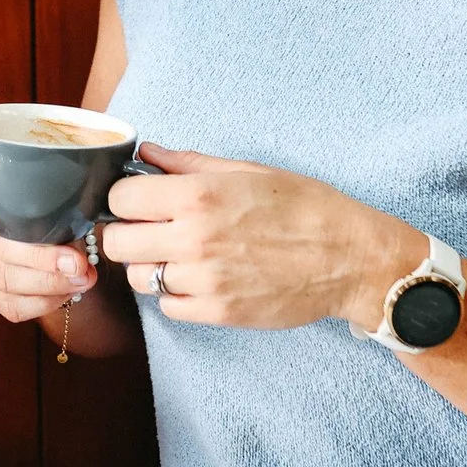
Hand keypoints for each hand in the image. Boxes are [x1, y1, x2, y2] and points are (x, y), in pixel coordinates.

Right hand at [0, 170, 97, 322]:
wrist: (71, 243)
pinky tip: (70, 291)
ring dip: (50, 282)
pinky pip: (12, 305)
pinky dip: (45, 301)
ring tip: (85, 277)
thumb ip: (65, 183)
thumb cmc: (63, 206)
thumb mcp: (65, 187)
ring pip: (4, 278)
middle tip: (78, 261)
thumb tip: (93, 190)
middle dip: (40, 258)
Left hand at [101, 143, 419, 329]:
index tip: (138, 201)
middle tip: (149, 230)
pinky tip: (199, 279)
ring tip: (180, 255)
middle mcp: (193, 238)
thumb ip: (189, 163)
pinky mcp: (218, 312)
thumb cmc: (305, 207)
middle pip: (116, 242)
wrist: (349, 258)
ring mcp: (204, 280)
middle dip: (127, 233)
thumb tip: (148, 153)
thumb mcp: (248, 171)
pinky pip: (167, 307)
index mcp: (197, 195)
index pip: (119, 199)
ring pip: (139, 278)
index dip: (125, 199)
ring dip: (151, 266)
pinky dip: (175, 295)